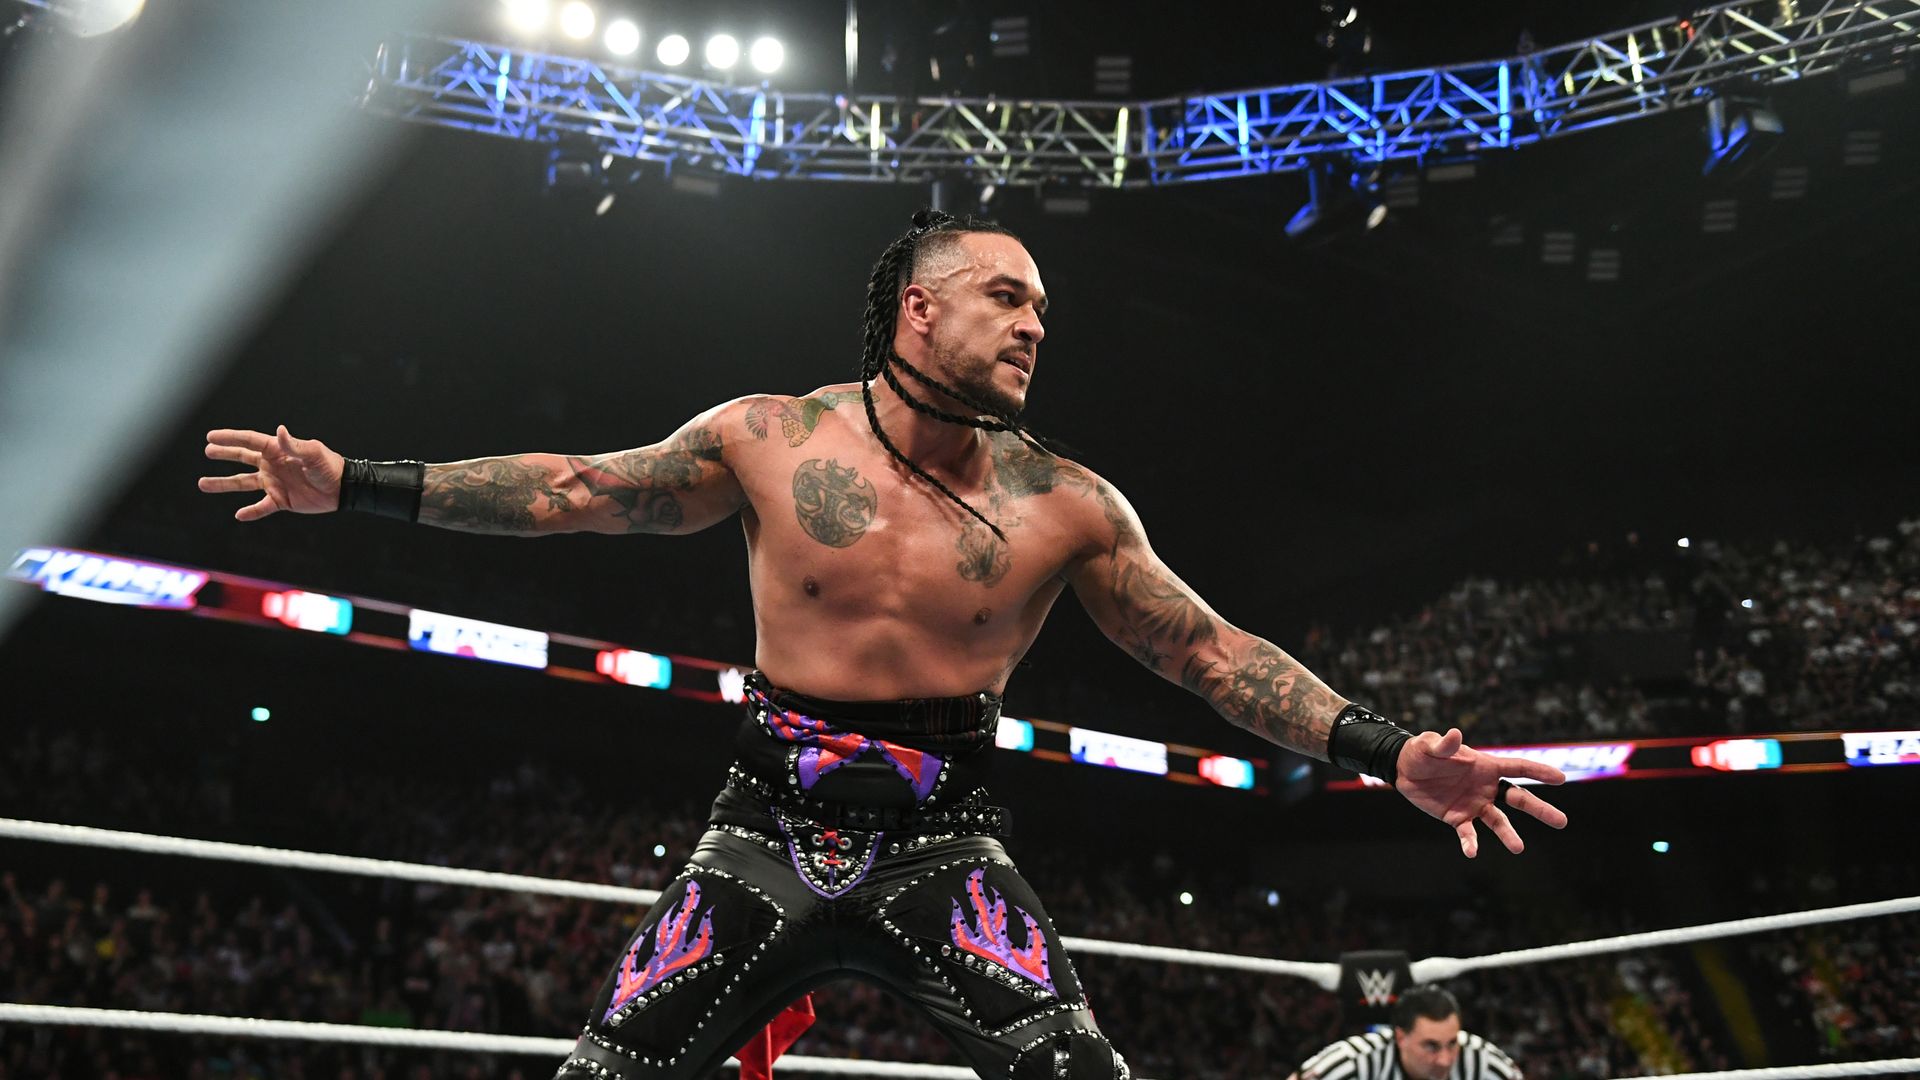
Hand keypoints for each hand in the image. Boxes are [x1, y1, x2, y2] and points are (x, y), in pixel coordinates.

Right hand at [200, 425, 343, 520]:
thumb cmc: (330, 467)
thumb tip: (279, 430)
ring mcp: (274, 483)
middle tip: (207, 451)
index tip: (210, 436)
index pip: (249, 441)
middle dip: (225, 454)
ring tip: (203, 484)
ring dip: (224, 484)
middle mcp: (272, 465)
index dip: (230, 438)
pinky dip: (251, 512)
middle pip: (242, 458)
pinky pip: (261, 507)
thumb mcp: (313, 454)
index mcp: (277, 451)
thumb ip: (294, 446)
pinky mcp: (281, 500)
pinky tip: (239, 515)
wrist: (343, 489)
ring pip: (243, 483)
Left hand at [1394, 728, 1568, 856]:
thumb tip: (1455, 735)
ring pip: (1498, 821)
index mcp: (1486, 766)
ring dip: (1508, 834)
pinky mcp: (1457, 818)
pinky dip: (1470, 843)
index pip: (1518, 768)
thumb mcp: (1430, 745)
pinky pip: (1468, 833)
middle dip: (1540, 809)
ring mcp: (1474, 804)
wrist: (1403, 770)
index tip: (1560, 778)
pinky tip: (1472, 852)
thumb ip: (1444, 744)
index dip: (1539, 772)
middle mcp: (1486, 787)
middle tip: (1562, 822)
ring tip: (1518, 848)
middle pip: (1518, 798)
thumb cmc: (1422, 751)